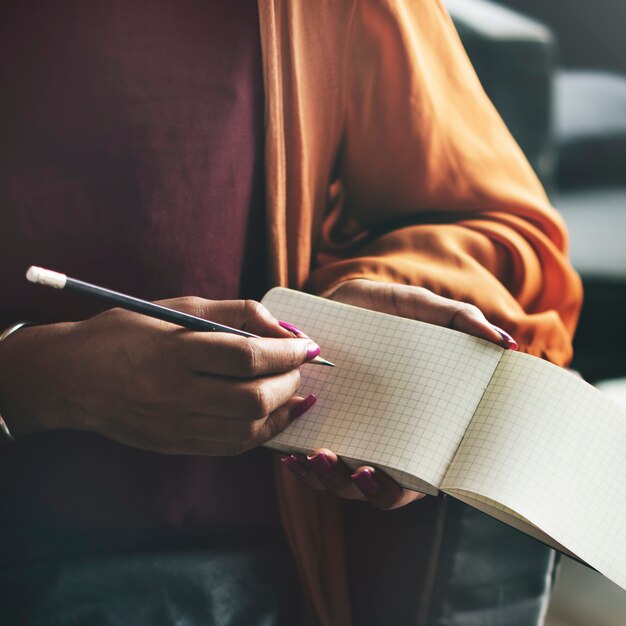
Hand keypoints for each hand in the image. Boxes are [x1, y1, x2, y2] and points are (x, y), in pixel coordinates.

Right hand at [0, 298, 319, 455]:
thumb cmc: (127, 331)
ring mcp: (173, 426)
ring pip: (248, 431)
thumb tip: (284, 330)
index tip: (307, 345)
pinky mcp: (174, 445)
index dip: (287, 352)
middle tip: (299, 366)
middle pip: (254, 399)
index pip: (247, 357)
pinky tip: (275, 414)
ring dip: (284, 410)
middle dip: (290, 382)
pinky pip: (231, 446)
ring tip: (295, 391)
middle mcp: (174, 394)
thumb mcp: (178, 308)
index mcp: (173, 351)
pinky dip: (262, 432)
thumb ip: (236, 314)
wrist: (71, 378)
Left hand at [280, 279, 516, 508]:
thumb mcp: (418, 307)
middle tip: (356, 470)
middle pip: (379, 488)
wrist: (334, 300)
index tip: (395, 475)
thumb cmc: (383, 310)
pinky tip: (290, 454)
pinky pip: (305, 462)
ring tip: (317, 456)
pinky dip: (299, 466)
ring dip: (327, 479)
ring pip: (339, 482)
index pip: (419, 473)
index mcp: (414, 422)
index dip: (408, 485)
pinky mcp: (313, 429)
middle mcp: (380, 438)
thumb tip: (506, 344)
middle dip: (366, 487)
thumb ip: (458, 319)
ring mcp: (346, 437)